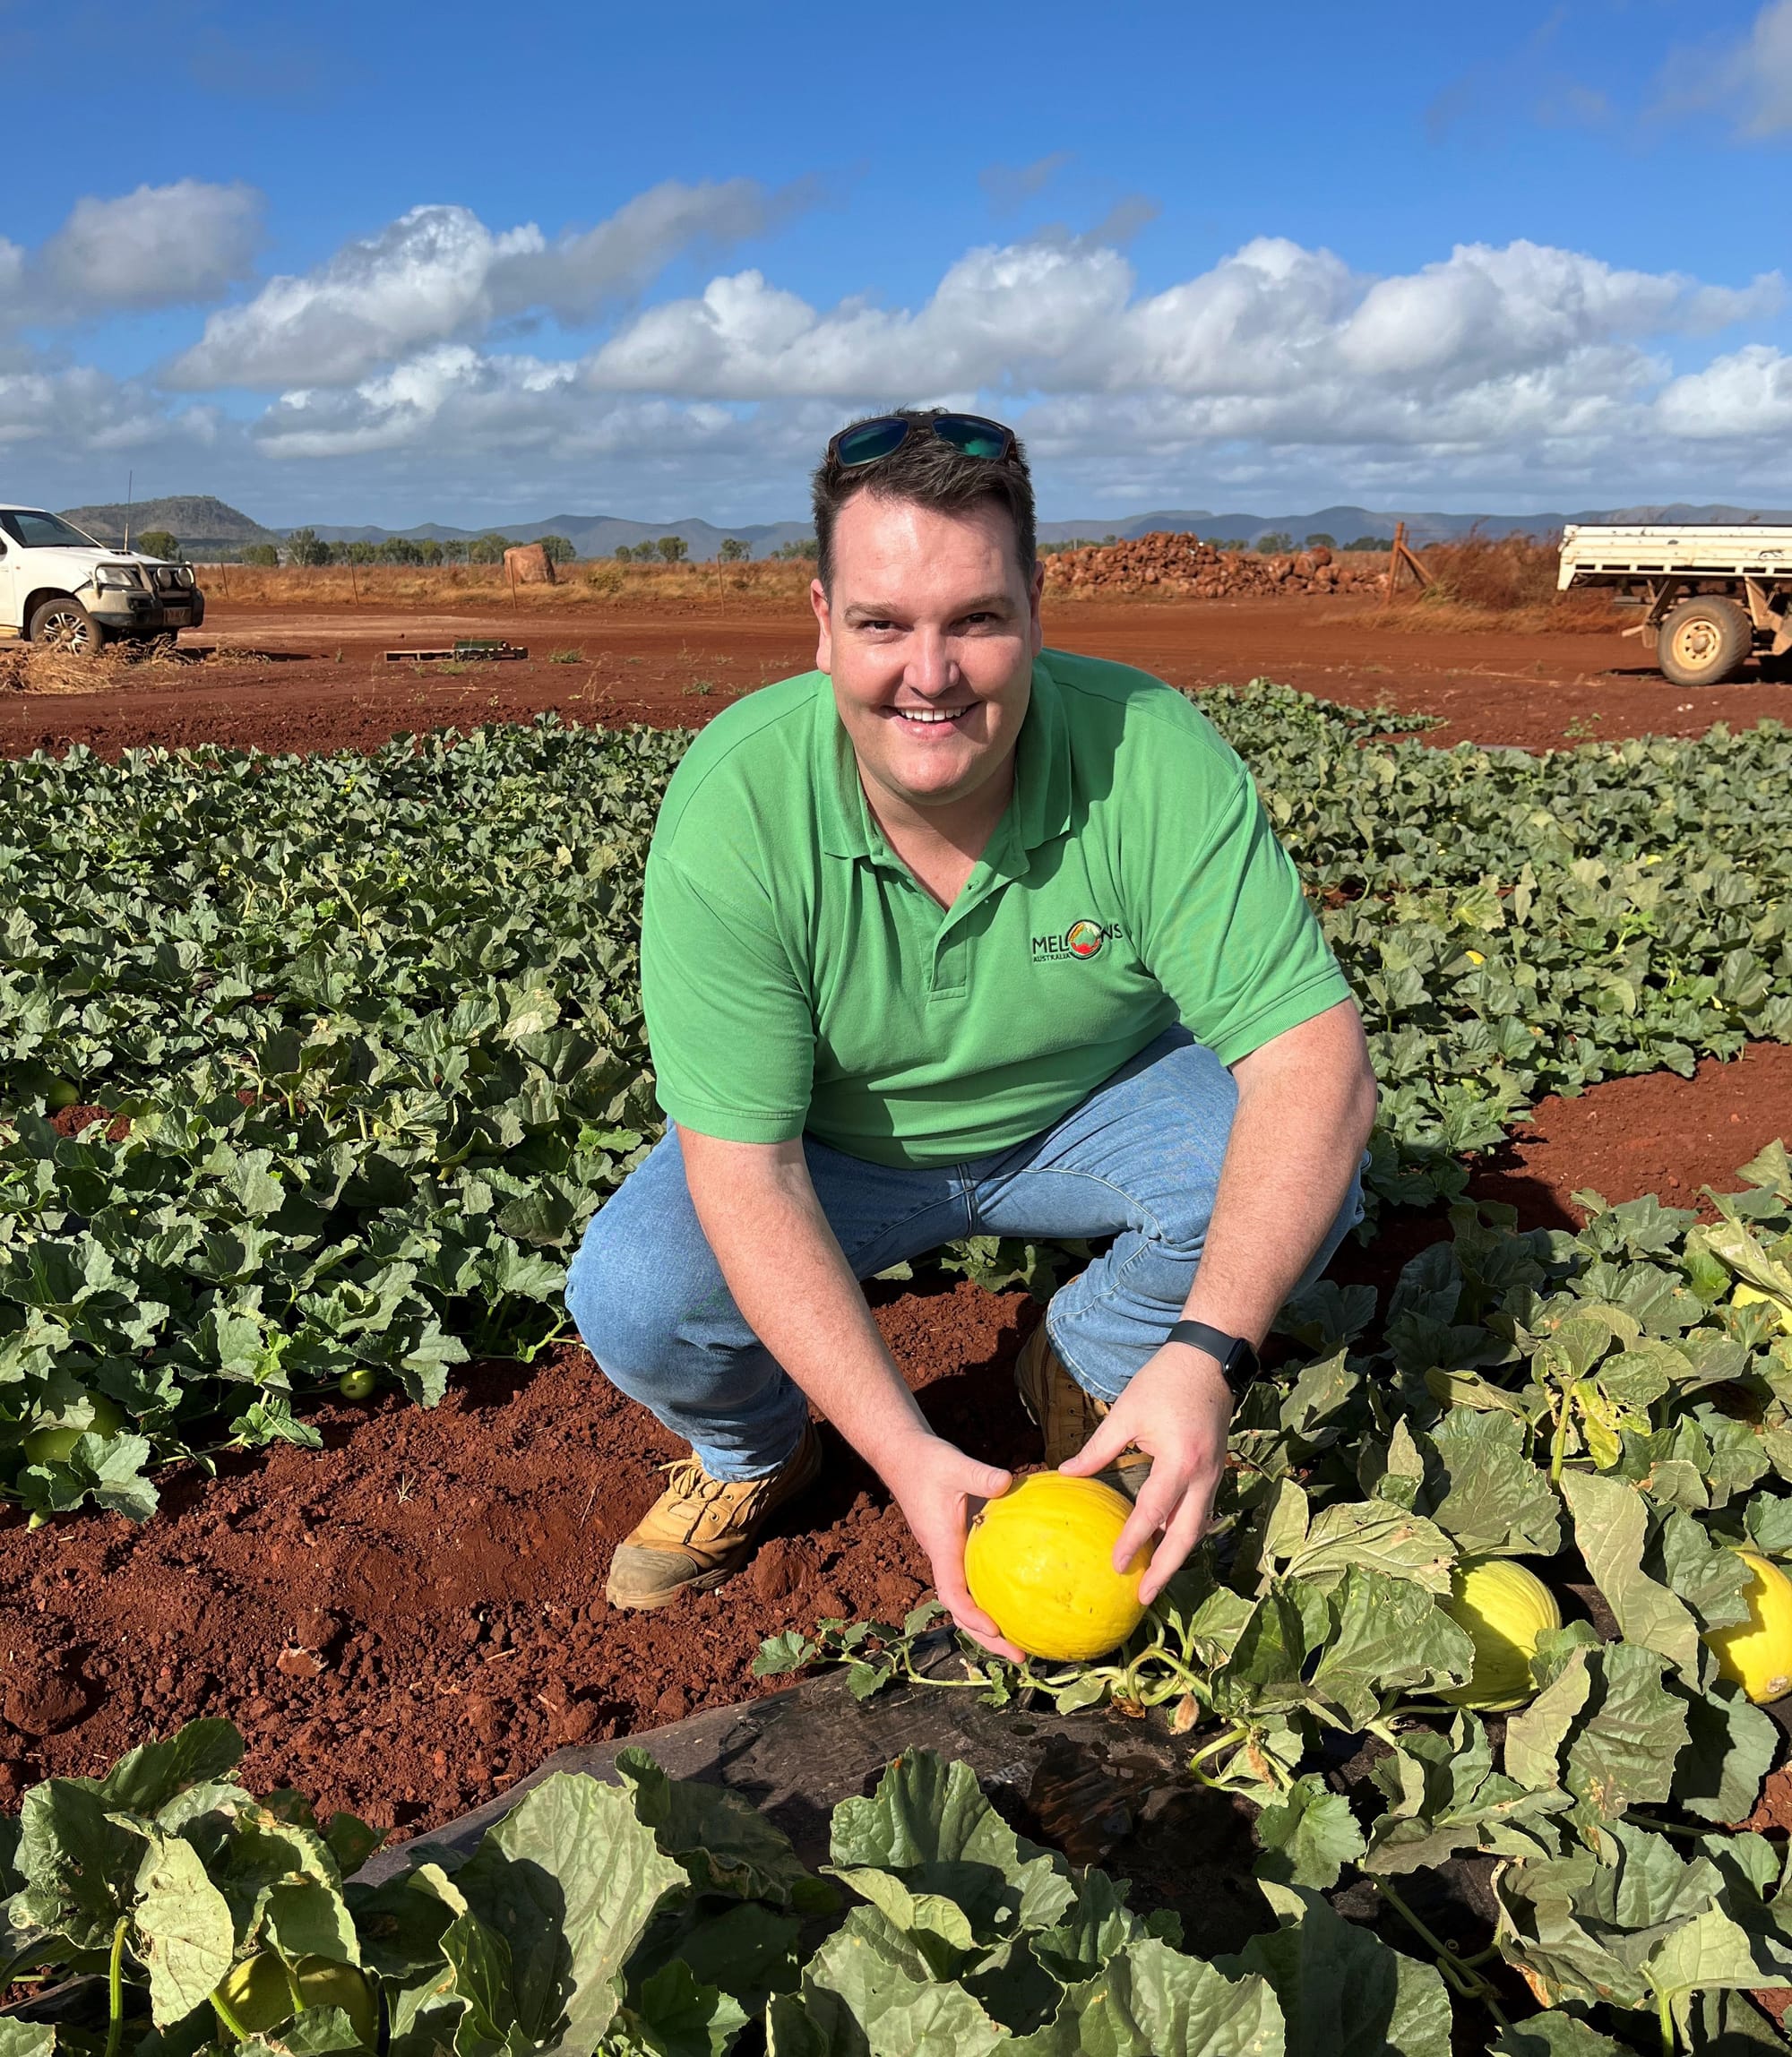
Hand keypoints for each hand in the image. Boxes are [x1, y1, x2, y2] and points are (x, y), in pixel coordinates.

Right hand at [877, 1430, 1024, 1662]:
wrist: (905, 1455)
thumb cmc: (927, 1462)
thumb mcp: (955, 1465)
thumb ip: (980, 1475)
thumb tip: (1009, 1481)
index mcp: (942, 1546)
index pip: (952, 1592)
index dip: (970, 1615)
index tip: (995, 1629)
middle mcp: (946, 1557)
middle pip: (962, 1611)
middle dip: (988, 1639)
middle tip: (1020, 1658)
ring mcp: (951, 1554)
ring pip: (969, 1599)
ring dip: (992, 1624)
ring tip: (1025, 1642)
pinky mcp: (959, 1545)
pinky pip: (977, 1578)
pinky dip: (995, 1595)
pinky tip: (1025, 1595)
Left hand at [1058, 1343, 1232, 1604]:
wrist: (1210, 1361)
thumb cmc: (1165, 1381)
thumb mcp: (1126, 1411)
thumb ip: (1098, 1448)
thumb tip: (1065, 1473)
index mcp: (1179, 1460)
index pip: (1154, 1512)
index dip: (1135, 1541)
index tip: (1116, 1565)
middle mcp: (1203, 1475)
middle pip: (1186, 1536)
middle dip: (1166, 1570)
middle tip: (1143, 1596)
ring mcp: (1215, 1476)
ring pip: (1197, 1528)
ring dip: (1176, 1556)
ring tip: (1152, 1580)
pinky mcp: (1216, 1473)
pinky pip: (1200, 1513)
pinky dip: (1183, 1533)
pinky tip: (1164, 1546)